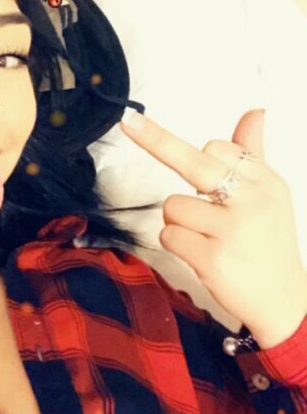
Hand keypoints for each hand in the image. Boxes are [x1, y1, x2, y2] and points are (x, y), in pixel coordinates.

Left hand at [120, 107, 306, 343]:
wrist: (284, 302)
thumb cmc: (269, 244)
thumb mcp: (270, 196)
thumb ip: (253, 154)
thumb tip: (255, 111)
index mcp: (266, 182)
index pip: (218, 148)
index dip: (197, 157)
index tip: (172, 145)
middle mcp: (252, 201)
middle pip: (194, 162)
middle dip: (155, 140)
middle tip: (129, 121)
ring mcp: (233, 230)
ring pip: (173, 206)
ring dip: (178, 221)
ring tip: (206, 237)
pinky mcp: (213, 258)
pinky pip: (168, 235)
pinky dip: (176, 244)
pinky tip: (201, 254)